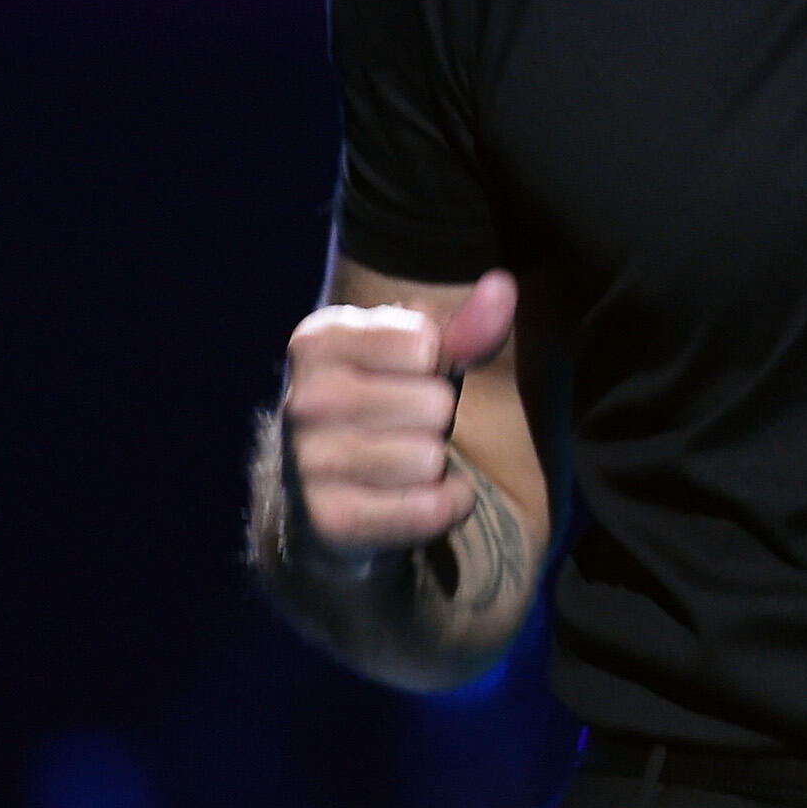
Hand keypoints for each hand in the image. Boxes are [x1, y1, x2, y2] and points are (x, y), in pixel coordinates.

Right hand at [278, 272, 516, 570]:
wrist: (330, 493)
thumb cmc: (386, 402)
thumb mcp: (420, 357)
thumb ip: (466, 325)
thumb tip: (503, 286)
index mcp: (317, 340)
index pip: (426, 344)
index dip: (435, 365)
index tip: (404, 376)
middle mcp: (302, 398)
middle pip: (435, 403)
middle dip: (436, 419)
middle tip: (402, 427)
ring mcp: (308, 463)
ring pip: (431, 457)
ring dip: (436, 465)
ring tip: (402, 462)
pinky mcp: (330, 521)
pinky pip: (430, 509)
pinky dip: (445, 506)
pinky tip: (417, 498)